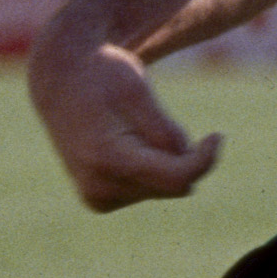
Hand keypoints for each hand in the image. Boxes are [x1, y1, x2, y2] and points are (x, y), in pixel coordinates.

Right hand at [28, 41, 221, 212]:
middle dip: (177, 156)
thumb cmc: (102, 76)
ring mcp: (97, 198)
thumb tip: (189, 166)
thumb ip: (165, 132)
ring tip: (127, 128)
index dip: (205, 159)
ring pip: (162, 188)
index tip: (217, 136)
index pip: (177, 178)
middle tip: (149, 119)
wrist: (59, 81)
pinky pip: (147, 188)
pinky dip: (148, 168)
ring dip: (161, 160)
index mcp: (108, 159)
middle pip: (172, 184)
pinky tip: (122, 143)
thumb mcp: (138, 91)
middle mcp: (99, 187)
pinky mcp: (99, 201)